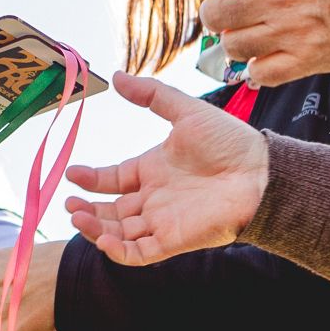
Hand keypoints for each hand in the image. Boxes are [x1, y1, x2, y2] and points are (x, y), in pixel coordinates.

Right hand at [64, 72, 268, 264]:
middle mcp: (154, 198)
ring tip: (78, 215)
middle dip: (87, 209)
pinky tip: (103, 238)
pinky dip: (118, 251)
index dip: (90, 179)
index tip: (71, 172)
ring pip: (119, 233)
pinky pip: (139, 254)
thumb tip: (116, 77)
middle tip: (69, 203)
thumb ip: (151, 95)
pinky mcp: (173, 241)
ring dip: (95, 229)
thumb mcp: (185, 111)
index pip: (113, 180)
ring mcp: (162, 221)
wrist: (260, 172)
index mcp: (153, 169)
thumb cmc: (229, 141)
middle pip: (111, 210)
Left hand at [191, 0, 329, 85]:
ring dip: (236, 38)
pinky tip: (268, 52)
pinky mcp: (309, 59)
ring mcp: (291, 30)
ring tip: (253, 28)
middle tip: (233, 5)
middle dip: (217, 10)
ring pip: (234, 47)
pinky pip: (262, 74)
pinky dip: (258, 67)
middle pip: (215, 15)